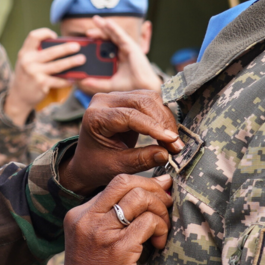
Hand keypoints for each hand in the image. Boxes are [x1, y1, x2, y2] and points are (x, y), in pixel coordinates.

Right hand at [3, 28, 83, 124]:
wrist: (18, 96)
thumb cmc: (27, 76)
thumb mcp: (26, 62)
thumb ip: (38, 53)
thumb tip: (63, 47)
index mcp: (25, 52)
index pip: (33, 36)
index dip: (45, 33)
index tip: (55, 36)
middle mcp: (28, 61)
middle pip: (51, 51)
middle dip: (66, 48)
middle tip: (77, 46)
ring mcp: (34, 73)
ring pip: (57, 66)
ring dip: (71, 62)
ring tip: (81, 59)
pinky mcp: (41, 84)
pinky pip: (59, 80)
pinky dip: (68, 79)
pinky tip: (75, 78)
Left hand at [59, 90, 182, 195]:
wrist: (88, 161)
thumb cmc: (98, 165)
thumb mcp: (118, 167)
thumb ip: (141, 160)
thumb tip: (166, 153)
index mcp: (95, 117)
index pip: (128, 116)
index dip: (153, 127)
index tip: (172, 141)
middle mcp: (104, 101)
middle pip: (141, 102)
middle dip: (163, 123)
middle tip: (176, 145)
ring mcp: (115, 97)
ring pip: (149, 98)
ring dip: (165, 119)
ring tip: (173, 142)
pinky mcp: (127, 99)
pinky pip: (150, 100)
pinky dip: (162, 116)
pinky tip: (168, 133)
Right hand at [60, 174, 173, 264]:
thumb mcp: (91, 239)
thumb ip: (110, 218)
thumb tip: (148, 193)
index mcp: (79, 214)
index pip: (115, 183)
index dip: (143, 183)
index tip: (160, 191)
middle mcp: (88, 219)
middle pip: (127, 183)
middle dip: (154, 190)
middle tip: (166, 205)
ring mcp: (102, 233)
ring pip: (140, 199)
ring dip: (160, 211)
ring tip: (161, 228)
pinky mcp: (119, 248)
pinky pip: (149, 223)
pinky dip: (160, 229)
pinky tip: (158, 243)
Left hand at [75, 16, 162, 93]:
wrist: (142, 87)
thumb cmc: (129, 85)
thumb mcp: (109, 83)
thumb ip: (97, 82)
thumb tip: (83, 82)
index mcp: (116, 58)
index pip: (104, 47)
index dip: (95, 43)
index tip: (83, 42)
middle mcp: (121, 51)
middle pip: (108, 38)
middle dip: (98, 33)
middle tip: (87, 33)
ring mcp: (126, 47)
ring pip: (113, 34)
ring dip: (104, 26)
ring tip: (95, 19)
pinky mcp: (131, 46)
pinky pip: (121, 34)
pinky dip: (114, 28)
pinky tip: (107, 23)